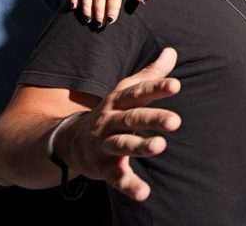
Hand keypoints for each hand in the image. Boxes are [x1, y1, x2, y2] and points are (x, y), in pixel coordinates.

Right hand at [57, 48, 181, 200]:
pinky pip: (117, 177)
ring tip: (160, 146)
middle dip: (153, 119)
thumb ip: (150, 74)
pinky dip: (129, 185)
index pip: (139, 92)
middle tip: (176, 121)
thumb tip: (172, 51)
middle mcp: (111, 121)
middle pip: (133, 117)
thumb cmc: (110, 113)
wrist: (69, 142)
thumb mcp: (125, 91)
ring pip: (123, 144)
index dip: (157, 88)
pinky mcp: (103, 167)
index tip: (176, 85)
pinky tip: (144, 193)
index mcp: (119, 101)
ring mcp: (105, 144)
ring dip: (141, 146)